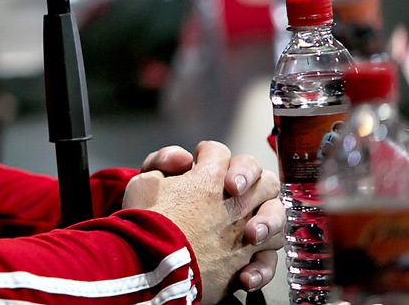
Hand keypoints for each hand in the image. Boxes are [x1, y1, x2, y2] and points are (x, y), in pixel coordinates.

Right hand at [125, 141, 283, 302]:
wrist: (154, 264)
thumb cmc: (147, 223)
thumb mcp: (141, 182)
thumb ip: (162, 163)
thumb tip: (182, 159)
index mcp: (210, 178)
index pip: (218, 151)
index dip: (205, 154)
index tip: (195, 163)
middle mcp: (236, 203)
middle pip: (264, 179)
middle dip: (251, 179)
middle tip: (232, 188)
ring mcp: (246, 233)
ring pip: (277, 217)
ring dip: (266, 219)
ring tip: (249, 227)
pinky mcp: (247, 262)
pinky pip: (268, 259)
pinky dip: (260, 264)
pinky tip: (245, 267)